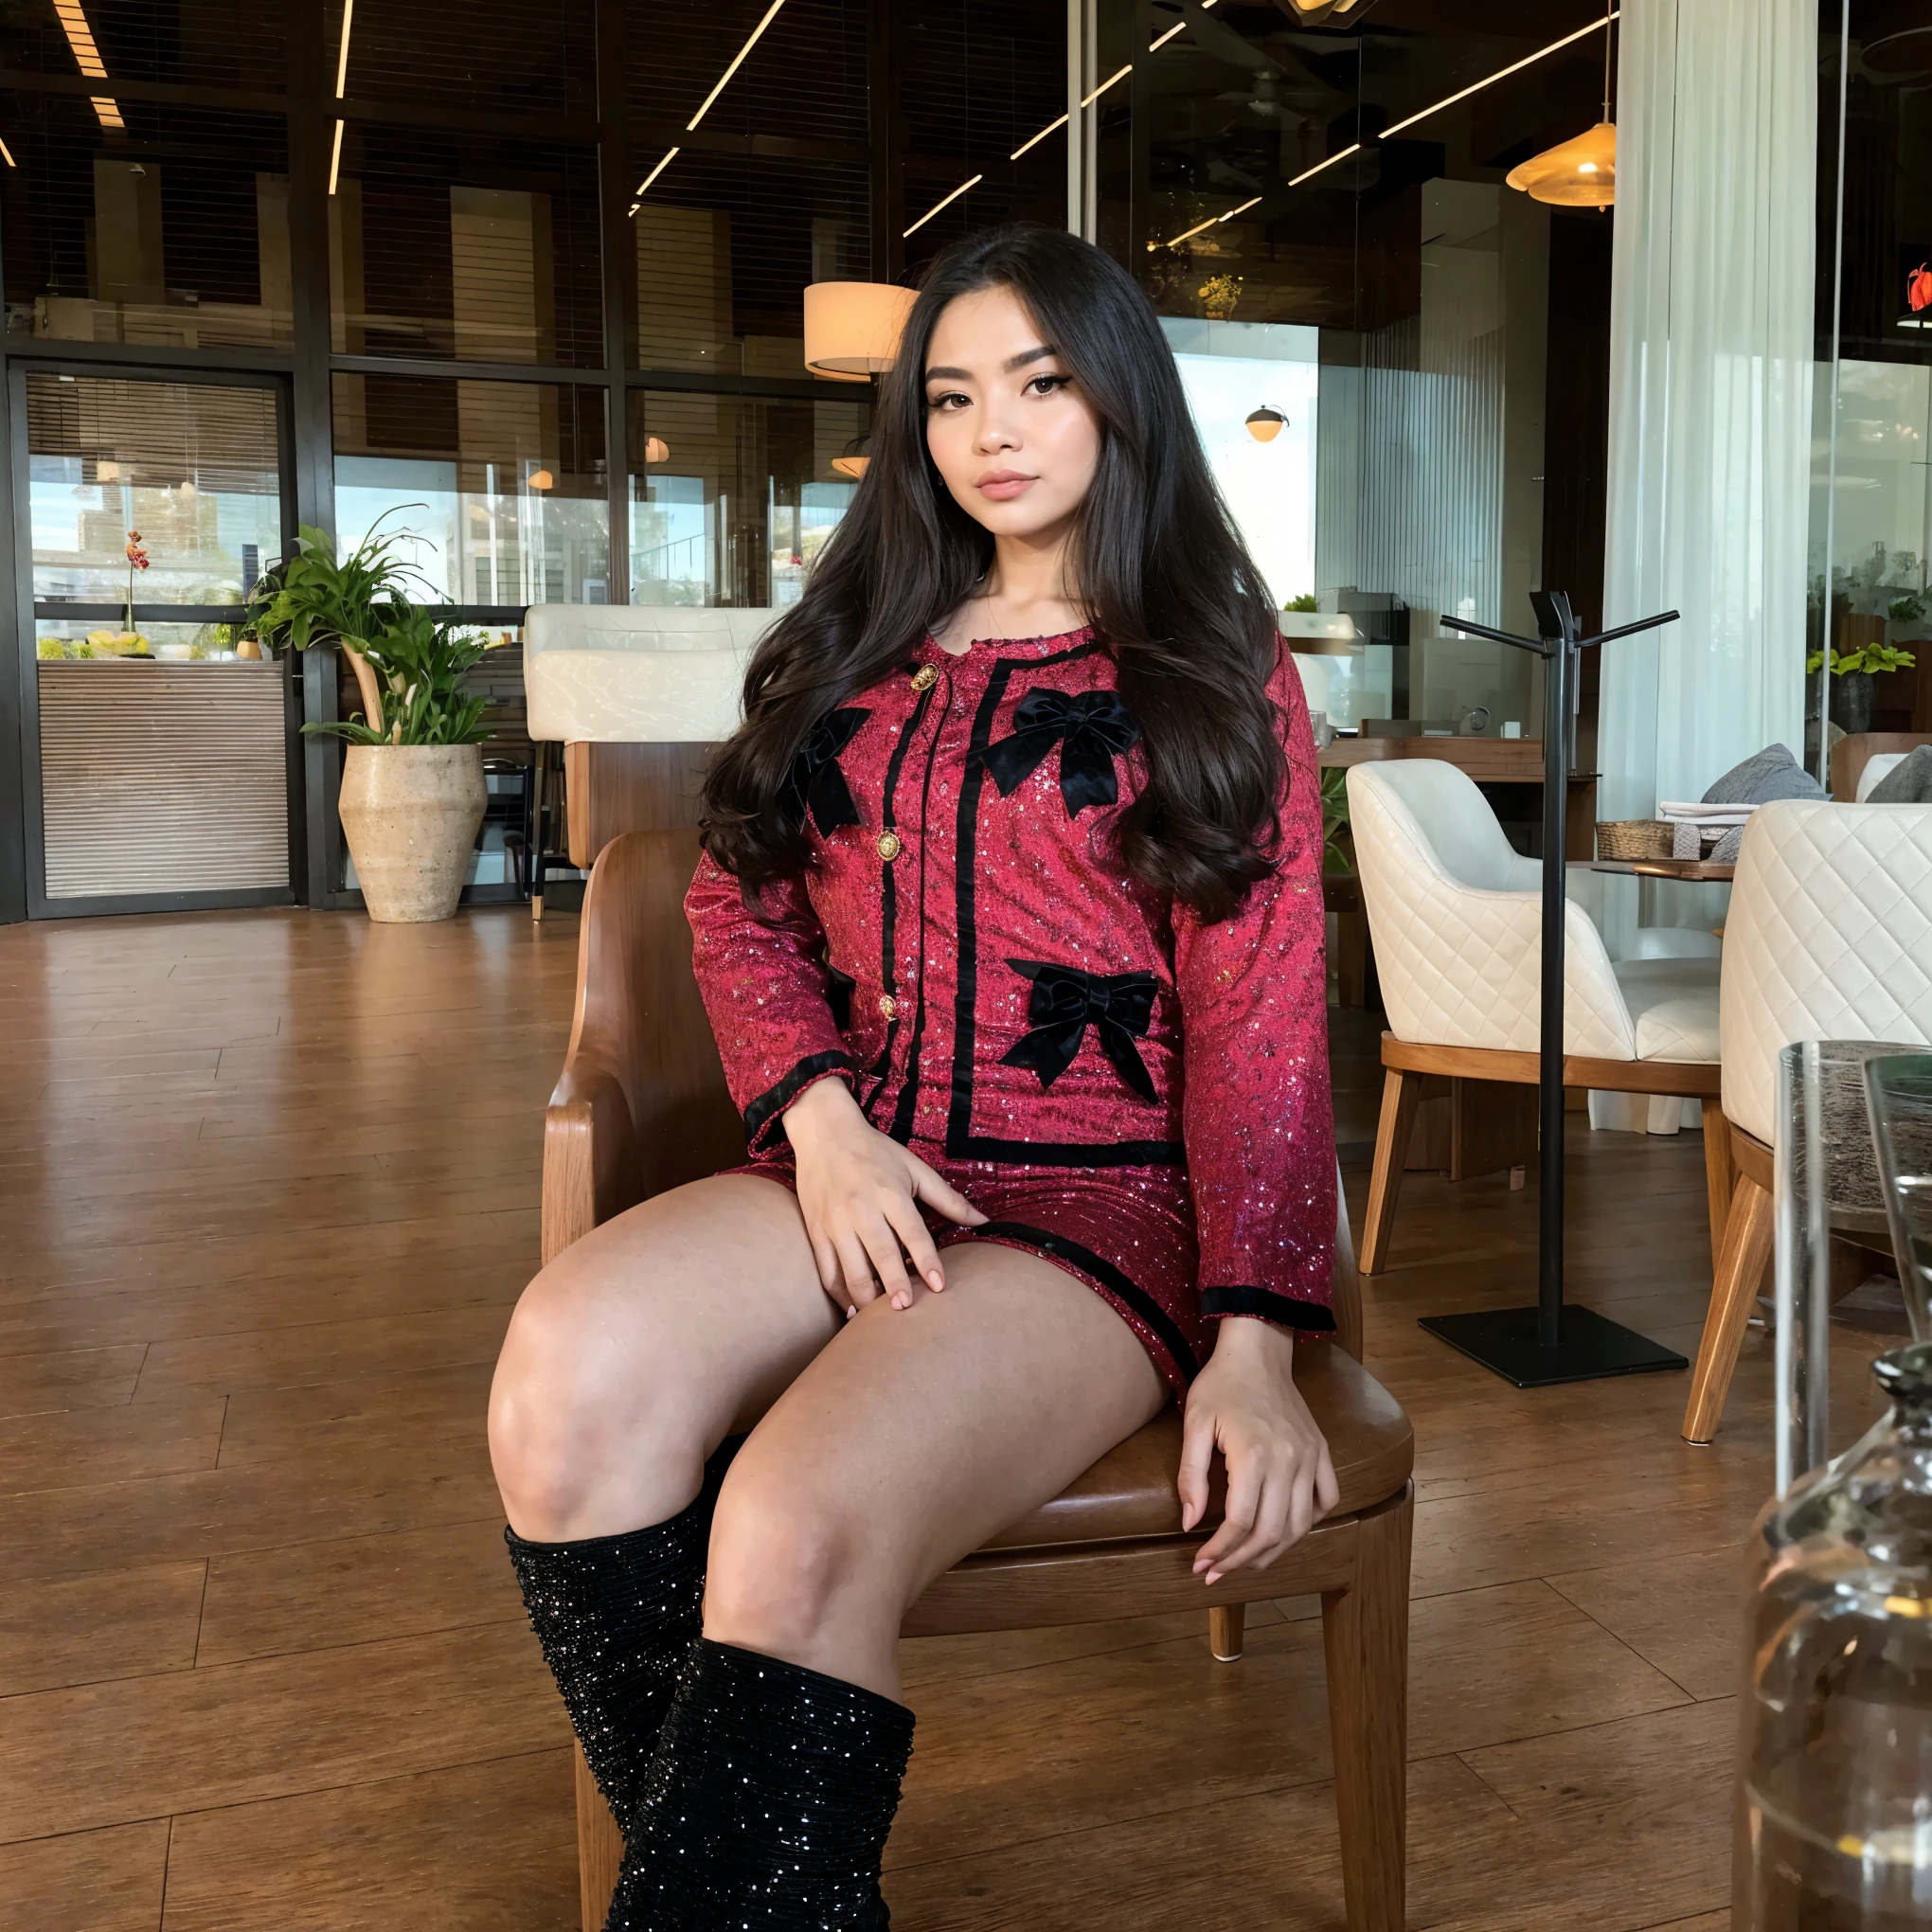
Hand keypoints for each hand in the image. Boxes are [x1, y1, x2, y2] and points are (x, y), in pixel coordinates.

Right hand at [781, 1077, 987, 1313]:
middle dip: (894, 1285)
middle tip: (906, 1309)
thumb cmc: (874, 1151)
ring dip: (866, 1298)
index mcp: (889, 1192)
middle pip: (880, 1254)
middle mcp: (861, 1209)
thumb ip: (948, 1198)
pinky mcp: (816, 1232)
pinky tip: (853, 1311)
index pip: (912, 1232)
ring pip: (850, 1269)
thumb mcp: (914, 1168)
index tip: (938, 1285)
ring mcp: (835, 1222)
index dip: (927, 1260)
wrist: (823, 1133)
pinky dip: (839, 1295)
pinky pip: (826, 1272)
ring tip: (880, 1318)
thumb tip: (983, 1221)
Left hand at [1176, 1319, 1338, 1584]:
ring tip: (1245, 1562)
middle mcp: (1289, 1460)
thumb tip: (1189, 1523)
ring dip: (1273, 1551)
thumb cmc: (1221, 1384)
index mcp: (1255, 1454)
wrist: (1258, 1351)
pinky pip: (1327, 1500)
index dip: (1219, 1551)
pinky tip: (1284, 1531)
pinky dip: (1309, 1523)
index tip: (1199, 1566)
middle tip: (1216, 1573)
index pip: (1240, 1522)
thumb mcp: (1194, 1423)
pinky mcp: (1322, 1452)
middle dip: (1241, 1561)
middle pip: (1271, 1532)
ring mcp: (1311, 1457)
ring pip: (1300, 1524)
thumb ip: (1191, 1475)